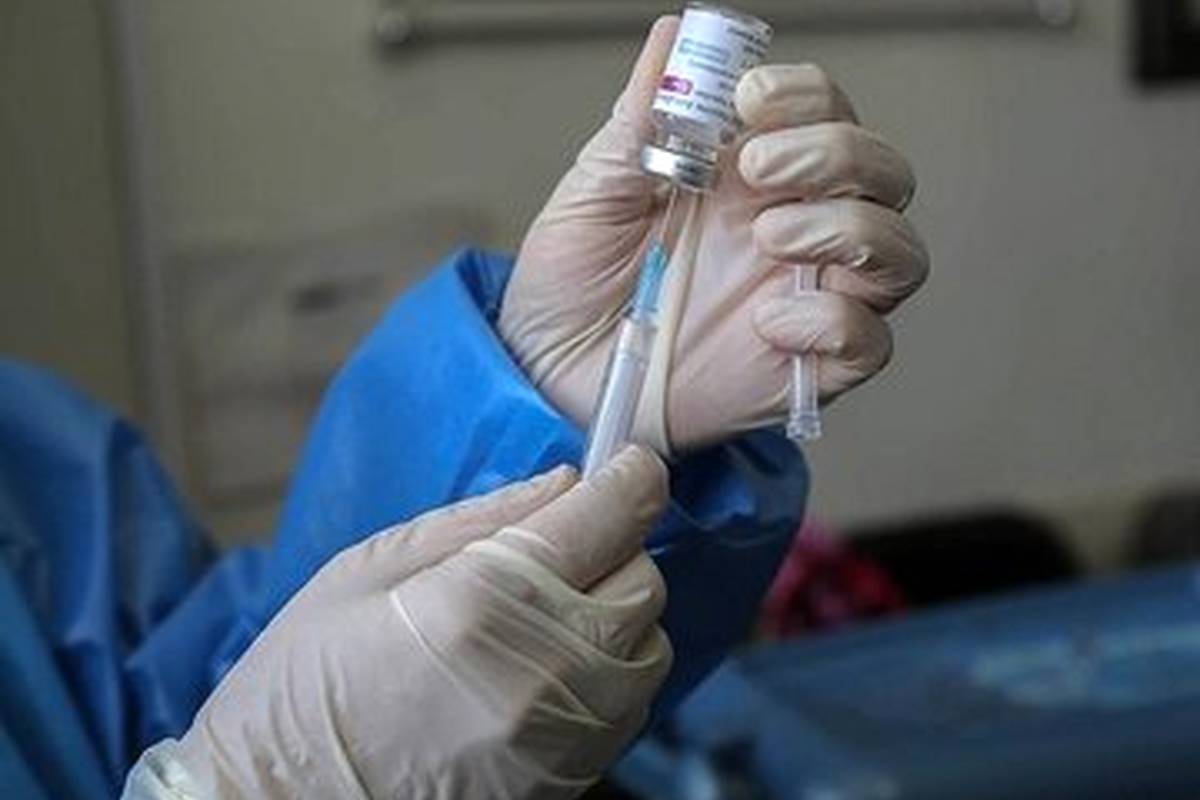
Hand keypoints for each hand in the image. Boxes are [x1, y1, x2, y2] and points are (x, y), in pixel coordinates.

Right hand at [133, 448, 671, 799]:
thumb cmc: (304, 683)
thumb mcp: (369, 569)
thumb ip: (479, 519)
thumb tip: (564, 482)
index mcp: (483, 598)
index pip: (612, 517)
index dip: (631, 477)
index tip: (627, 464)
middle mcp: (542, 669)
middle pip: (645, 580)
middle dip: (617, 547)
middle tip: (565, 544)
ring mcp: (561, 736)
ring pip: (650, 646)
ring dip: (617, 614)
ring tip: (551, 612)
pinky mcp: (567, 781)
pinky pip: (631, 706)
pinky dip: (609, 670)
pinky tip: (546, 665)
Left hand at [500, 17, 928, 451]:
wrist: (550, 376)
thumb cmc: (571, 289)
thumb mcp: (594, 195)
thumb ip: (640, 123)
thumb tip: (673, 38)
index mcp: (748, 180)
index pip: (825, 114)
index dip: (807, 97)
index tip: (749, 100)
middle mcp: (791, 230)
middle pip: (882, 174)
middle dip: (837, 153)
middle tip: (759, 166)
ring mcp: (805, 296)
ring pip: (899, 251)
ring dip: (849, 228)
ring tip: (767, 234)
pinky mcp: (806, 366)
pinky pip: (869, 341)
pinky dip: (836, 322)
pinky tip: (768, 324)